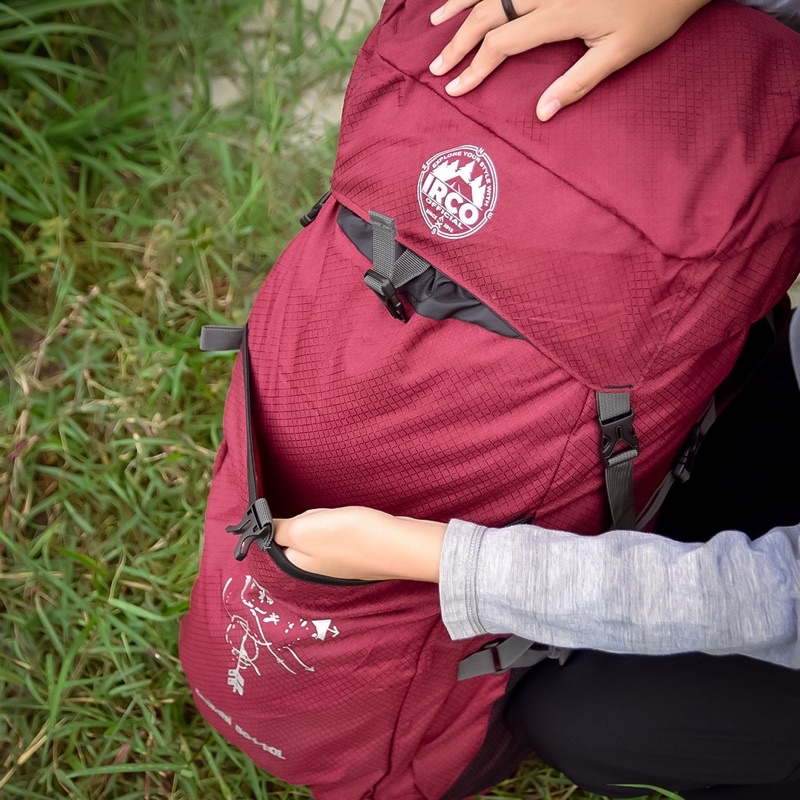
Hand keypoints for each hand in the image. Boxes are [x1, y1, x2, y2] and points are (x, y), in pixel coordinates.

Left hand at [273, 507, 445, 582]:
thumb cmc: (350, 538)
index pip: (275, 541)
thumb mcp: (303, 530)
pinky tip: (354, 521)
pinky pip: (340, 533)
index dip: (279, 523)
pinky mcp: (356, 552)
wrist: (399, 544)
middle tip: (322, 516)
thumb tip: (259, 530)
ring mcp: (337, 561)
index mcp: (298, 565)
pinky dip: (344, 522)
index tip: (289, 513)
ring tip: (341, 518)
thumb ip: (278, 529)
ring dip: (327, 518)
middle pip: (298, 533)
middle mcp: (315, 568)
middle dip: (307, 518)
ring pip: (320, 531)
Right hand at [429, 0, 710, 119]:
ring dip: (461, 4)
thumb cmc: (654, 13)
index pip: (502, 43)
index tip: (456, 89)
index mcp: (560, 14)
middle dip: (458, 41)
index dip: (475, 67)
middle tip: (437, 66)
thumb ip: (577, 82)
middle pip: (488, 14)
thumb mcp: (620, 53)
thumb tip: (541, 113)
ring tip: (436, 22)